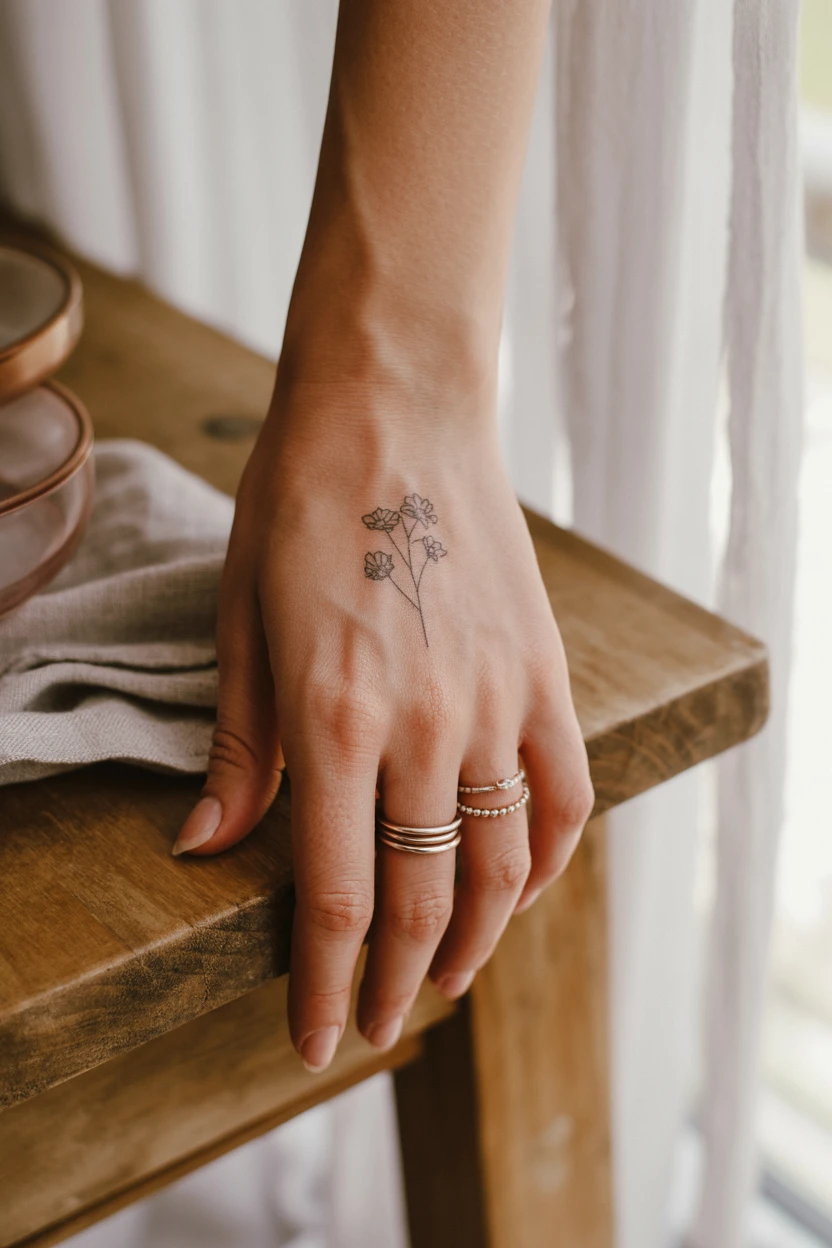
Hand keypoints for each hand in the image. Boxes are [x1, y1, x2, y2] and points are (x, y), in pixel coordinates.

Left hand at [174, 370, 593, 1072]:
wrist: (395, 408)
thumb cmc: (299, 503)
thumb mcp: (241, 623)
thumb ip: (240, 749)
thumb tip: (207, 847)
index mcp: (332, 719)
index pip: (338, 900)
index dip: (326, 987)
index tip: (314, 1039)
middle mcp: (424, 726)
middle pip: (424, 903)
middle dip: (397, 985)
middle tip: (377, 1026)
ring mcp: (495, 701)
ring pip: (500, 867)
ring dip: (475, 942)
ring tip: (447, 981)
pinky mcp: (541, 674)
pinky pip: (563, 797)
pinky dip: (545, 862)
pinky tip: (516, 891)